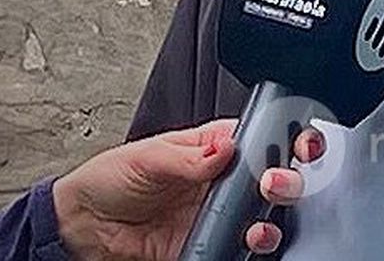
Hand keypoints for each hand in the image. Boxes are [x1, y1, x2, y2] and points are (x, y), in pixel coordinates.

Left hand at [51, 118, 325, 260]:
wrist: (84, 228)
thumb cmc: (110, 180)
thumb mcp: (146, 156)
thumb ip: (188, 156)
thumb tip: (225, 147)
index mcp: (211, 147)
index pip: (259, 137)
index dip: (284, 137)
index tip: (298, 142)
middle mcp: (221, 179)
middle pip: (272, 175)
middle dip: (287, 177)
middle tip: (274, 181)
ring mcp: (217, 213)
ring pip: (266, 213)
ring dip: (275, 214)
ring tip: (263, 215)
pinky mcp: (208, 243)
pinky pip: (241, 245)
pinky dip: (254, 243)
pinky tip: (249, 237)